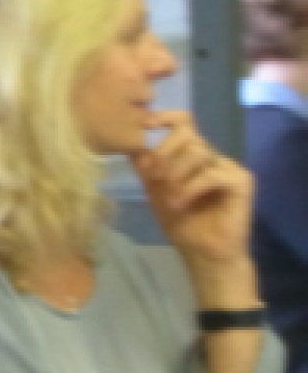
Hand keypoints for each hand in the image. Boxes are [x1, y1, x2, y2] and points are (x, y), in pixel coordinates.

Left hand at [132, 111, 259, 304]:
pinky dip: (191, 187)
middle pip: (187, 133)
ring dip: (175, 173)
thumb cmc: (180, 223)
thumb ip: (145, 165)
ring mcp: (227, 167)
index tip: (145, 126)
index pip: (182, 121)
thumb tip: (130, 142)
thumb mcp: (153, 190)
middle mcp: (210, 156)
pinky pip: (212, 173)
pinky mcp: (241, 181)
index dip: (163, 118)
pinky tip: (180, 202)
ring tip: (168, 197)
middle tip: (151, 176)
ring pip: (198, 151)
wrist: (202, 254)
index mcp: (190, 155)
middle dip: (163, 152)